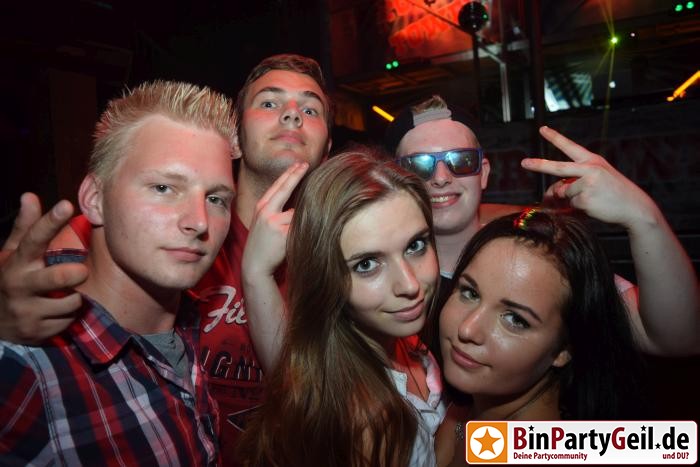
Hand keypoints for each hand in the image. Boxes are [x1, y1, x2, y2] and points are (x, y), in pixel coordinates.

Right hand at [0, 193, 87, 342]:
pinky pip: (68, 321)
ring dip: (75, 298)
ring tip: (65, 295)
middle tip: (81, 271)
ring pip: (69, 302)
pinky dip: (69, 315)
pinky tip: (56, 313)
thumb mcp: (12, 255)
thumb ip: (26, 228)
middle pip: (54, 278)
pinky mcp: (37, 331)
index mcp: (17, 263)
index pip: (33, 239)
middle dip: (73, 274)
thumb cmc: (11, 280)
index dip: (50, 222)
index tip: (66, 205)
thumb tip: (30, 195)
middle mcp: (20, 286)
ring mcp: (27, 311)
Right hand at [242, 162, 308, 278]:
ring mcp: (275, 221)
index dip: (289, 174)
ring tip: (287, 234)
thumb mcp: (264, 222)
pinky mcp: (283, 232)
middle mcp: (267, 211)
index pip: (278, 186)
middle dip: (296, 175)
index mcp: (262, 207)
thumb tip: (296, 201)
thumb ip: (276, 209)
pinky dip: (300, 230)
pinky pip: (299, 226)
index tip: (299, 164)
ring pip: (296, 213)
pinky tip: (289, 240)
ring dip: (297, 220)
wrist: (255, 264)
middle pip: (285, 188)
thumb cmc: (262, 243)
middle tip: (306, 164)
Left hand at [521, 126, 658, 228]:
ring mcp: (587, 184)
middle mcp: (589, 169)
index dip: (555, 138)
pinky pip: (571, 204)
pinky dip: (580, 208)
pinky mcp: (585, 199)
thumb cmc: (615, 193)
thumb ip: (575, 180)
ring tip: (595, 198)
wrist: (636, 207)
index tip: (542, 129)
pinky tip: (596, 205)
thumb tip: (555, 190)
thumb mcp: (598, 179)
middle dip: (538, 165)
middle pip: (558, 167)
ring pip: (565, 192)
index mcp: (593, 161)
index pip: (570, 146)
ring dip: (574, 198)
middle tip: (523, 163)